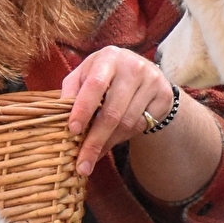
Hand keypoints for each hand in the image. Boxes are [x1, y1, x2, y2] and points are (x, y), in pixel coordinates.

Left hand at [60, 46, 174, 176]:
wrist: (144, 72)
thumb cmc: (105, 76)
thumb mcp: (85, 75)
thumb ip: (71, 91)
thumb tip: (59, 117)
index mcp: (108, 58)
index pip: (94, 85)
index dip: (83, 109)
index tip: (72, 131)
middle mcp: (133, 67)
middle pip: (112, 112)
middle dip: (94, 141)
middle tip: (82, 164)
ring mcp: (151, 81)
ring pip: (127, 123)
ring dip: (108, 143)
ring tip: (94, 155)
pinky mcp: (164, 96)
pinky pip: (141, 126)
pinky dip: (124, 138)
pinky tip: (113, 139)